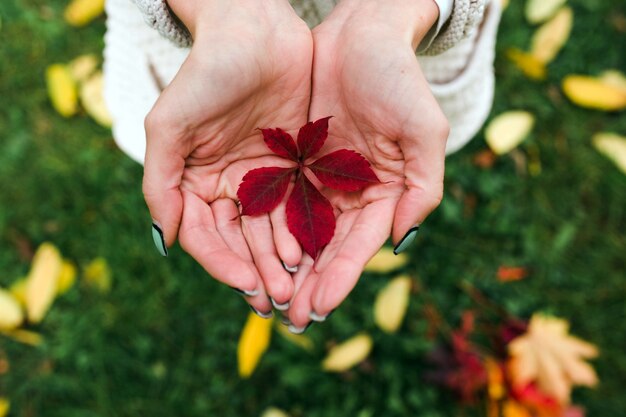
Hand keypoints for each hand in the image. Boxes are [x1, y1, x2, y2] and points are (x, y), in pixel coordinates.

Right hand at [143, 0, 310, 313]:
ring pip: (272, 230)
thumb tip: (165, 240)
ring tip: (297, 286)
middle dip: (258, 272)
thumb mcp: (169, 125)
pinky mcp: (295, 165)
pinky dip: (305, 230)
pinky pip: (300, 205)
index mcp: (196, 183)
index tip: (244, 284)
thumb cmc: (206, 72)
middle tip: (277, 300)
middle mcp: (230, 186)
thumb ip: (161, 183)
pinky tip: (315, 251)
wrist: (254, 30)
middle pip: (242, 242)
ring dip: (282, 261)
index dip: (222, 264)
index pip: (207, 236)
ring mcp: (264, 178)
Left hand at [286, 0, 448, 328]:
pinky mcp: (294, 162)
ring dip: (284, 266)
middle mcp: (351, 194)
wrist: (359, 34)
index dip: (341, 277)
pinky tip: (250, 252)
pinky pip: (277, 200)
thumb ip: (423, 187)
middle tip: (288, 318)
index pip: (361, 246)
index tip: (320, 307)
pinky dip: (266, 228)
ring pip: (299, 232)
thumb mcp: (424, 129)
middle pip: (328, 248)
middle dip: (309, 283)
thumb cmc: (397, 78)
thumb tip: (401, 241)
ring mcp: (321, 179)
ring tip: (266, 298)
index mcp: (385, 194)